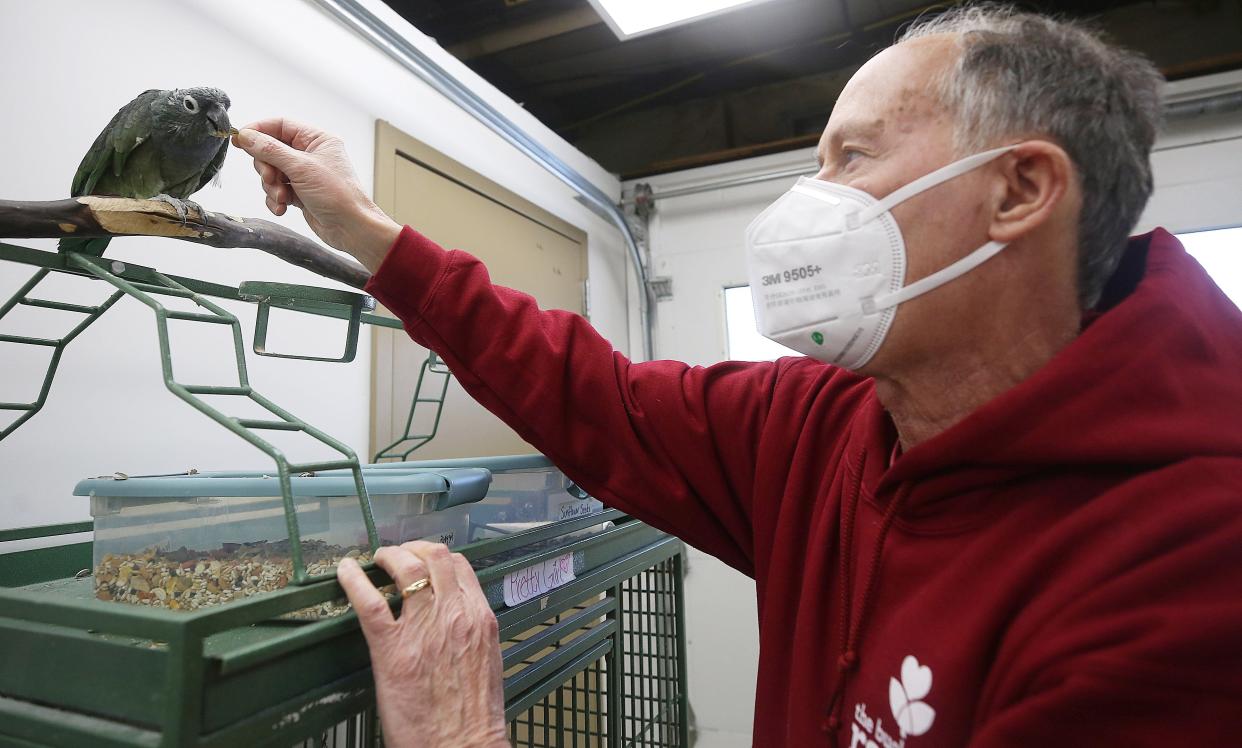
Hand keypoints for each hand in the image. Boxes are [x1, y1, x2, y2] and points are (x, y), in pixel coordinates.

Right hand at [232, 118, 400, 270]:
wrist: (351, 228)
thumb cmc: (337, 194)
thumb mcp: (301, 168)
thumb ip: (270, 150)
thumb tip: (246, 136)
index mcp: (317, 139)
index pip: (280, 125)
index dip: (258, 131)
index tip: (240, 140)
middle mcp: (311, 154)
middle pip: (271, 150)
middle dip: (266, 167)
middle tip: (271, 178)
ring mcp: (305, 174)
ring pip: (272, 172)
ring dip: (271, 186)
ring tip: (282, 197)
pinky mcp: (300, 193)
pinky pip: (277, 190)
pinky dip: (276, 199)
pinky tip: (283, 208)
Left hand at [337, 542, 508, 747]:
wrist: (462, 747)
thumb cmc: (474, 717)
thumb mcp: (486, 662)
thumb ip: (471, 635)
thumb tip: (457, 624)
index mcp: (479, 619)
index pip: (460, 567)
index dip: (437, 557)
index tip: (424, 560)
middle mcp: (454, 614)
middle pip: (435, 556)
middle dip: (413, 548)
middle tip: (398, 555)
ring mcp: (422, 628)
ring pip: (406, 567)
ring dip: (389, 556)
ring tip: (376, 559)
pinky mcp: (392, 648)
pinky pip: (370, 602)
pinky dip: (353, 580)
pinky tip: (344, 572)